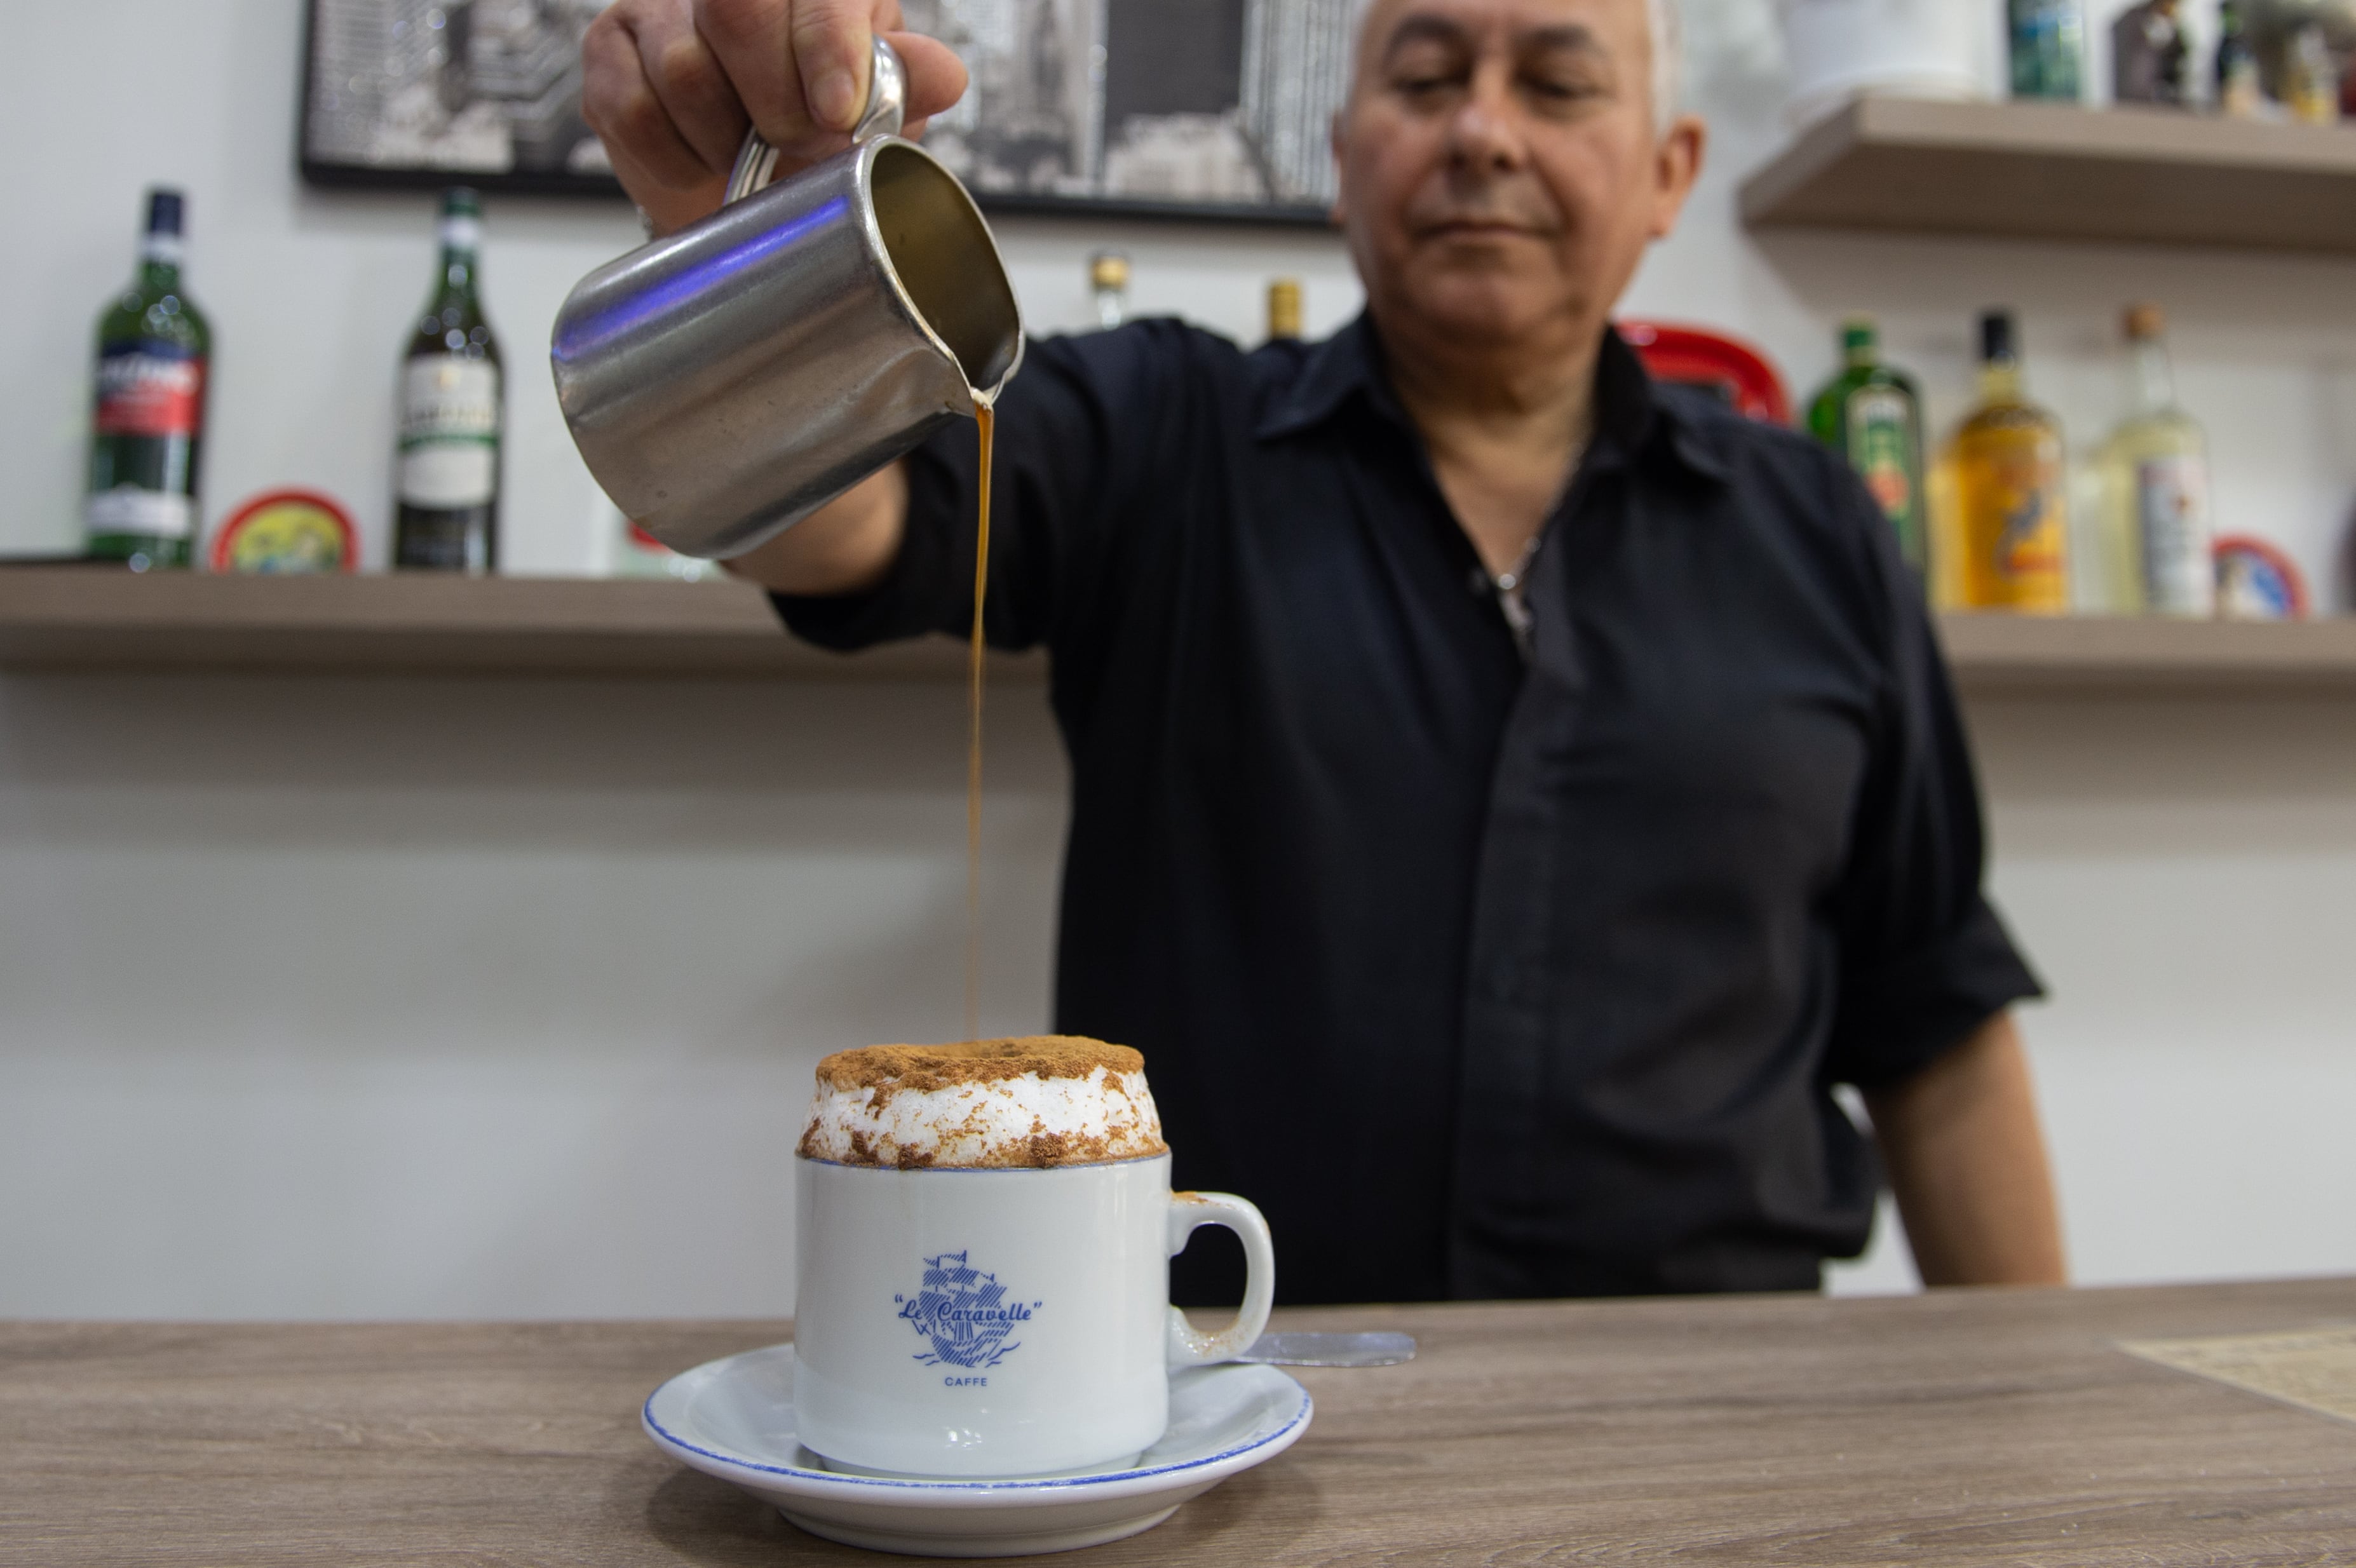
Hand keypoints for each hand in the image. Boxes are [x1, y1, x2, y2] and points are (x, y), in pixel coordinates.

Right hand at [582, 0, 968, 236]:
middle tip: (796, 146)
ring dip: (725, 142)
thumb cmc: (815, 128)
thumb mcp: (877, 108)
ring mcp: (658, 11)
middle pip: (734, 10)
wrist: (743, 178)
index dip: (826, 44)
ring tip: (747, 160)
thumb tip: (943, 73)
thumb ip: (904, 83)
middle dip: (774, 102)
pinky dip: (676, 161)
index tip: (837, 111)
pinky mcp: (608, 55)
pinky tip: (701, 163)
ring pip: (682, 71)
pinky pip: (634, 113)